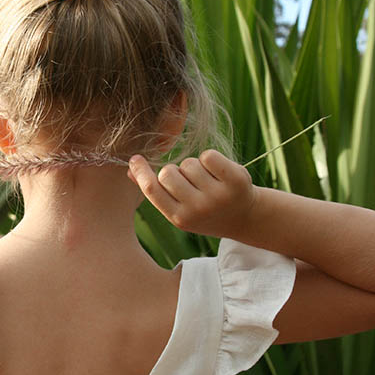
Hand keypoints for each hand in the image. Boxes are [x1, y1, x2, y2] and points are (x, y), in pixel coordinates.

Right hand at [127, 149, 257, 238]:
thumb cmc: (204, 212)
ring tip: (205, 181)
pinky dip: (210, 159)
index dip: (141, 172)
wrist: (245, 217)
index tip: (135, 159)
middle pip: (168, 172)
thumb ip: (156, 193)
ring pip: (188, 163)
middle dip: (174, 171)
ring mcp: (218, 195)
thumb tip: (130, 171)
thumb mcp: (179, 209)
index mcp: (179, 218)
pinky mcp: (235, 180)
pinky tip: (217, 172)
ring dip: (193, 167)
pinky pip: (208, 156)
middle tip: (187, 183)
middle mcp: (198, 209)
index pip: (152, 189)